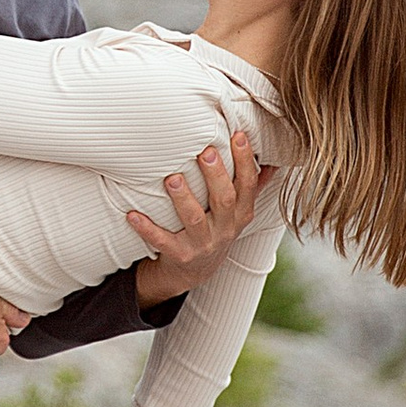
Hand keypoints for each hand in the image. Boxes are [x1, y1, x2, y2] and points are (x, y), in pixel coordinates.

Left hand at [128, 129, 260, 303]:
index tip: (237, 135)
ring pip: (194, 219)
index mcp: (240, 214)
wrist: (195, 271)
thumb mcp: (238, 212)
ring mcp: (202, 244)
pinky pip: (161, 241)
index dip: (245, 160)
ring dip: (183, 198)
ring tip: (172, 178)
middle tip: (205, 151)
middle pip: (224, 199)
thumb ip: (253, 185)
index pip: (248, 185)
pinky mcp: (179, 255)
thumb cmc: (216, 229)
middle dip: (216, 175)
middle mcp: (225, 229)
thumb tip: (273, 158)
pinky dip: (146, 228)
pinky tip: (132, 214)